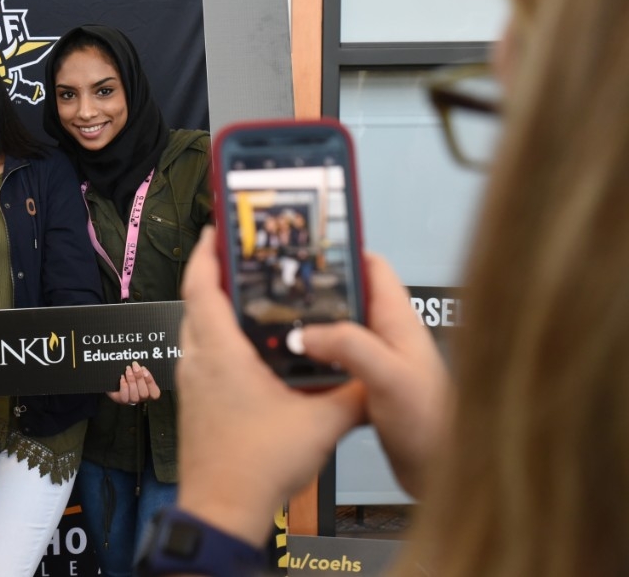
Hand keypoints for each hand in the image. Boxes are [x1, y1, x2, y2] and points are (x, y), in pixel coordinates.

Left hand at [106, 360, 160, 404]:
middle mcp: (142, 398)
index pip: (155, 393)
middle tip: (134, 366)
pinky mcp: (122, 400)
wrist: (116, 380)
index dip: (150, 381)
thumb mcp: (139, 372)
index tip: (144, 368)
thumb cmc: (132, 374)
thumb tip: (142, 366)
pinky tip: (122, 377)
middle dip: (139, 378)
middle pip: (144, 394)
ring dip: (131, 381)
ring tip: (128, 369)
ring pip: (134, 396)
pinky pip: (124, 396)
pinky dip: (124, 386)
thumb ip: (143, 370)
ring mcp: (132, 401)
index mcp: (150, 393)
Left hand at [174, 228, 365, 546]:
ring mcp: (192, 381)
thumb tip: (379, 371)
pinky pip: (202, 352)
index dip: (206, 251)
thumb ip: (354, 392)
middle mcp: (197, 360)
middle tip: (245, 256)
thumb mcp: (321, 423)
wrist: (222, 510)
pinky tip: (251, 346)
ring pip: (197, 327)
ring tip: (251, 294)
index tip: (219, 228)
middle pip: (196, 301)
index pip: (200, 285)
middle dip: (216, 273)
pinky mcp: (195, 400)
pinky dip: (220, 336)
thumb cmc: (257, 467)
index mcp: (220, 352)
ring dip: (217, 306)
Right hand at [300, 253, 449, 496]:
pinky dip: (310, 361)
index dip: (340, 252)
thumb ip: (348, 346)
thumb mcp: (389, 376)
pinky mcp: (366, 387)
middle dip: (312, 291)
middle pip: (345, 296)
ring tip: (276, 326)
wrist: (444, 472)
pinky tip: (291, 369)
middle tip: (276, 289)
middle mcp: (387, 335)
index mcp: (398, 320)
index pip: (371, 267)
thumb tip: (305, 331)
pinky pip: (332, 362)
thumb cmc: (433, 425)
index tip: (305, 248)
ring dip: (308, 328)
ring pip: (335, 330)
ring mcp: (376, 361)